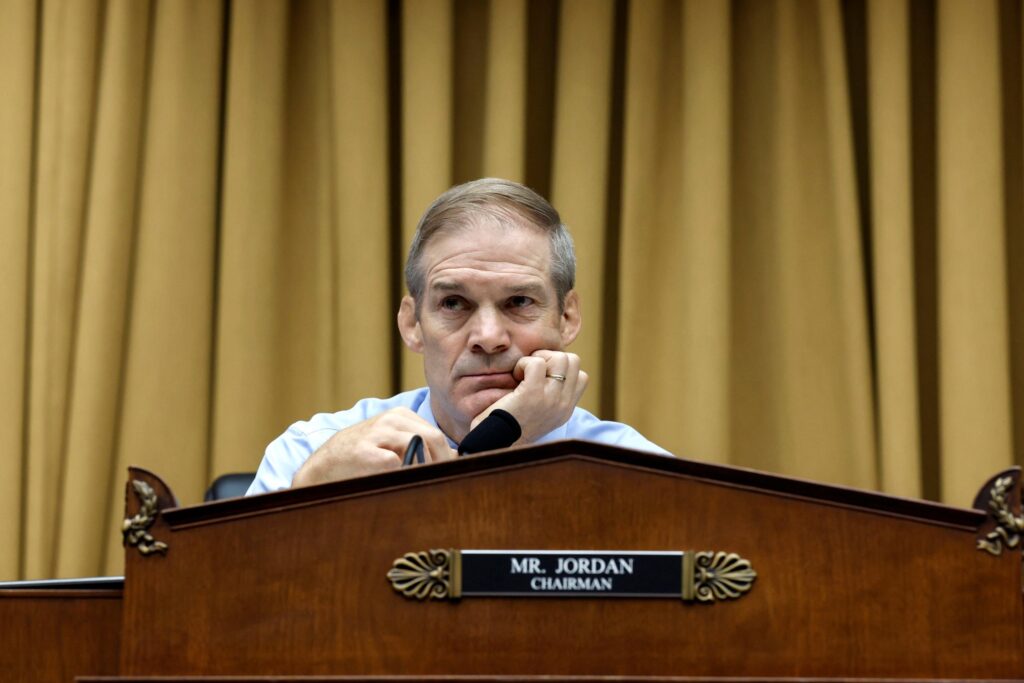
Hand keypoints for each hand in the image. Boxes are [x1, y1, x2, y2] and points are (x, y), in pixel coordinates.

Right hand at [291, 408, 455, 486]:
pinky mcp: (364, 450)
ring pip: (418, 446)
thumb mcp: (393, 442)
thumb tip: (454, 457)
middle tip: (440, 483)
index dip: (446, 457)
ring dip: (424, 469)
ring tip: (421, 485)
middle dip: (440, 463)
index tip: (448, 475)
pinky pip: (394, 462)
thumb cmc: (364, 455)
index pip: (437, 435)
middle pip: (432, 438)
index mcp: (401, 415)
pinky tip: (398, 483)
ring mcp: (377, 433)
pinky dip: (402, 474)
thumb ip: (421, 445)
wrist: (326, 463)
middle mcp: (391, 419)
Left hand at [470, 350, 587, 443]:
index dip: (562, 369)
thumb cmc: (510, 428)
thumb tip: (549, 371)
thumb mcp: (540, 416)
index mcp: (566, 410)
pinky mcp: (533, 393)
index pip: (582, 376)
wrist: (496, 445)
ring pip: (560, 358)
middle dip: (552, 358)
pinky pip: (536, 363)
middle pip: (574, 361)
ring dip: (539, 359)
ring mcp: (551, 399)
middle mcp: (563, 404)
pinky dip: (523, 364)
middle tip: (533, 371)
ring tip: (524, 373)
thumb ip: (551, 398)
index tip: (543, 376)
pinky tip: (515, 377)